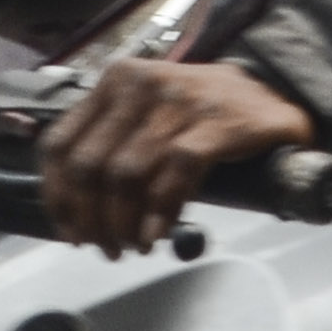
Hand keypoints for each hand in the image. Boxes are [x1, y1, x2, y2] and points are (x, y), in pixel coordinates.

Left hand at [39, 59, 313, 256]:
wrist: (274, 94)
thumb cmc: (202, 112)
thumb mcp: (146, 114)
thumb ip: (111, 144)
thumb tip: (75, 206)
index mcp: (113, 83)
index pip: (60, 143)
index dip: (57, 196)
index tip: (68, 231)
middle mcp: (138, 86)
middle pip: (89, 166)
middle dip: (90, 218)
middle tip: (105, 247)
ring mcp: (178, 102)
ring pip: (126, 174)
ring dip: (124, 223)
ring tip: (134, 246)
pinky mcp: (218, 123)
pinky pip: (175, 173)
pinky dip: (161, 211)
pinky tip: (158, 234)